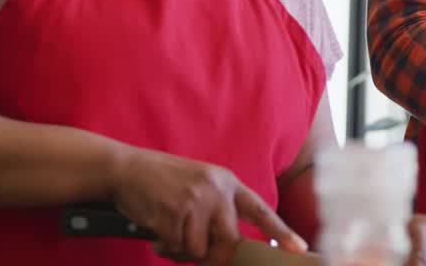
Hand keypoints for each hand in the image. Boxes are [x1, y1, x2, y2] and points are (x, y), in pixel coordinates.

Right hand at [109, 146, 305, 264]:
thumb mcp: (198, 185)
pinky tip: (156, 231)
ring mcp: (195, 201)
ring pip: (199, 250)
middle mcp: (216, 190)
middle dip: (212, 256)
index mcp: (226, 182)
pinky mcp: (173, 213)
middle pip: (229, 242)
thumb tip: (226, 249)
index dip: (280, 231)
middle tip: (190, 251)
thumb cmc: (162, 181)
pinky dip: (164, 247)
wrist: (126, 168)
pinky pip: (176, 248)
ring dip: (181, 251)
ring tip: (168, 233)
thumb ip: (216, 211)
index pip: (259, 210)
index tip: (299, 249)